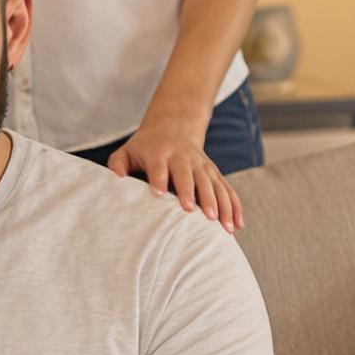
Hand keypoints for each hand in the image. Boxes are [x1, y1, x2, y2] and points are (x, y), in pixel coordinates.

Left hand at [105, 119, 242, 232]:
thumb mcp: (127, 151)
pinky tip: (238, 225)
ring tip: (223, 227)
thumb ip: (118, 163)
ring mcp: (201, 164)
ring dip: (219, 204)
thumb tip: (116, 178)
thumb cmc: (145, 147)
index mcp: (159, 152)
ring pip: (213, 183)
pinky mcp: (214, 171)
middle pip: (189, 174)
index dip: (159, 178)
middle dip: (192, 192)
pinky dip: (234, 206)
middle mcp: (183, 157)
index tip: (158, 194)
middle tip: (194, 212)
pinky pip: (227, 189)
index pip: (158, 165)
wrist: (173, 127)